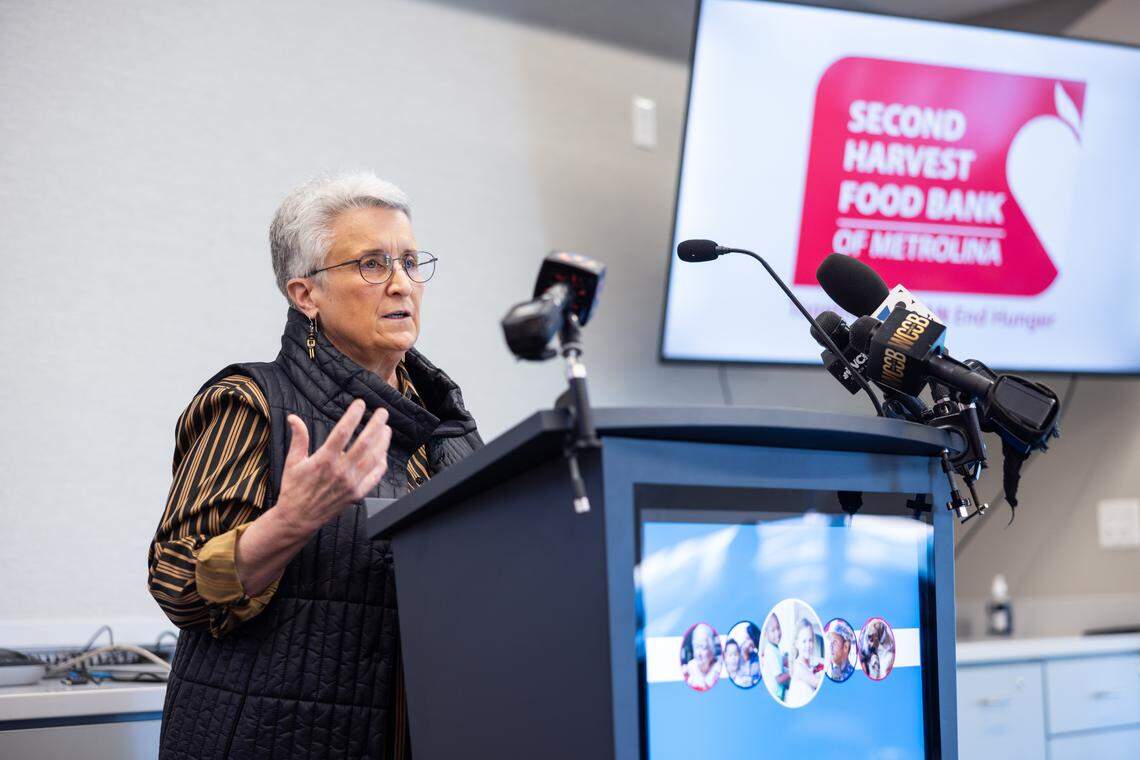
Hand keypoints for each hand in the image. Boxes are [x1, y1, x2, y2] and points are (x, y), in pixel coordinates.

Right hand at [274, 399, 391, 535]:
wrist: (298, 519)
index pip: (343, 431)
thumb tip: (293, 418)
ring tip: (386, 429)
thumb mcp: (293, 462)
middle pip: (365, 443)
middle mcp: (340, 471)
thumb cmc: (294, 489)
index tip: (360, 403)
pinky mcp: (357, 494)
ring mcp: (351, 484)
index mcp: (324, 460)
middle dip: (376, 424)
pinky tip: (383, 453)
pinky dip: (381, 464)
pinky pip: (375, 477)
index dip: (354, 415)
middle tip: (382, 412)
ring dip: (383, 442)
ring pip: (374, 458)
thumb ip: (298, 439)